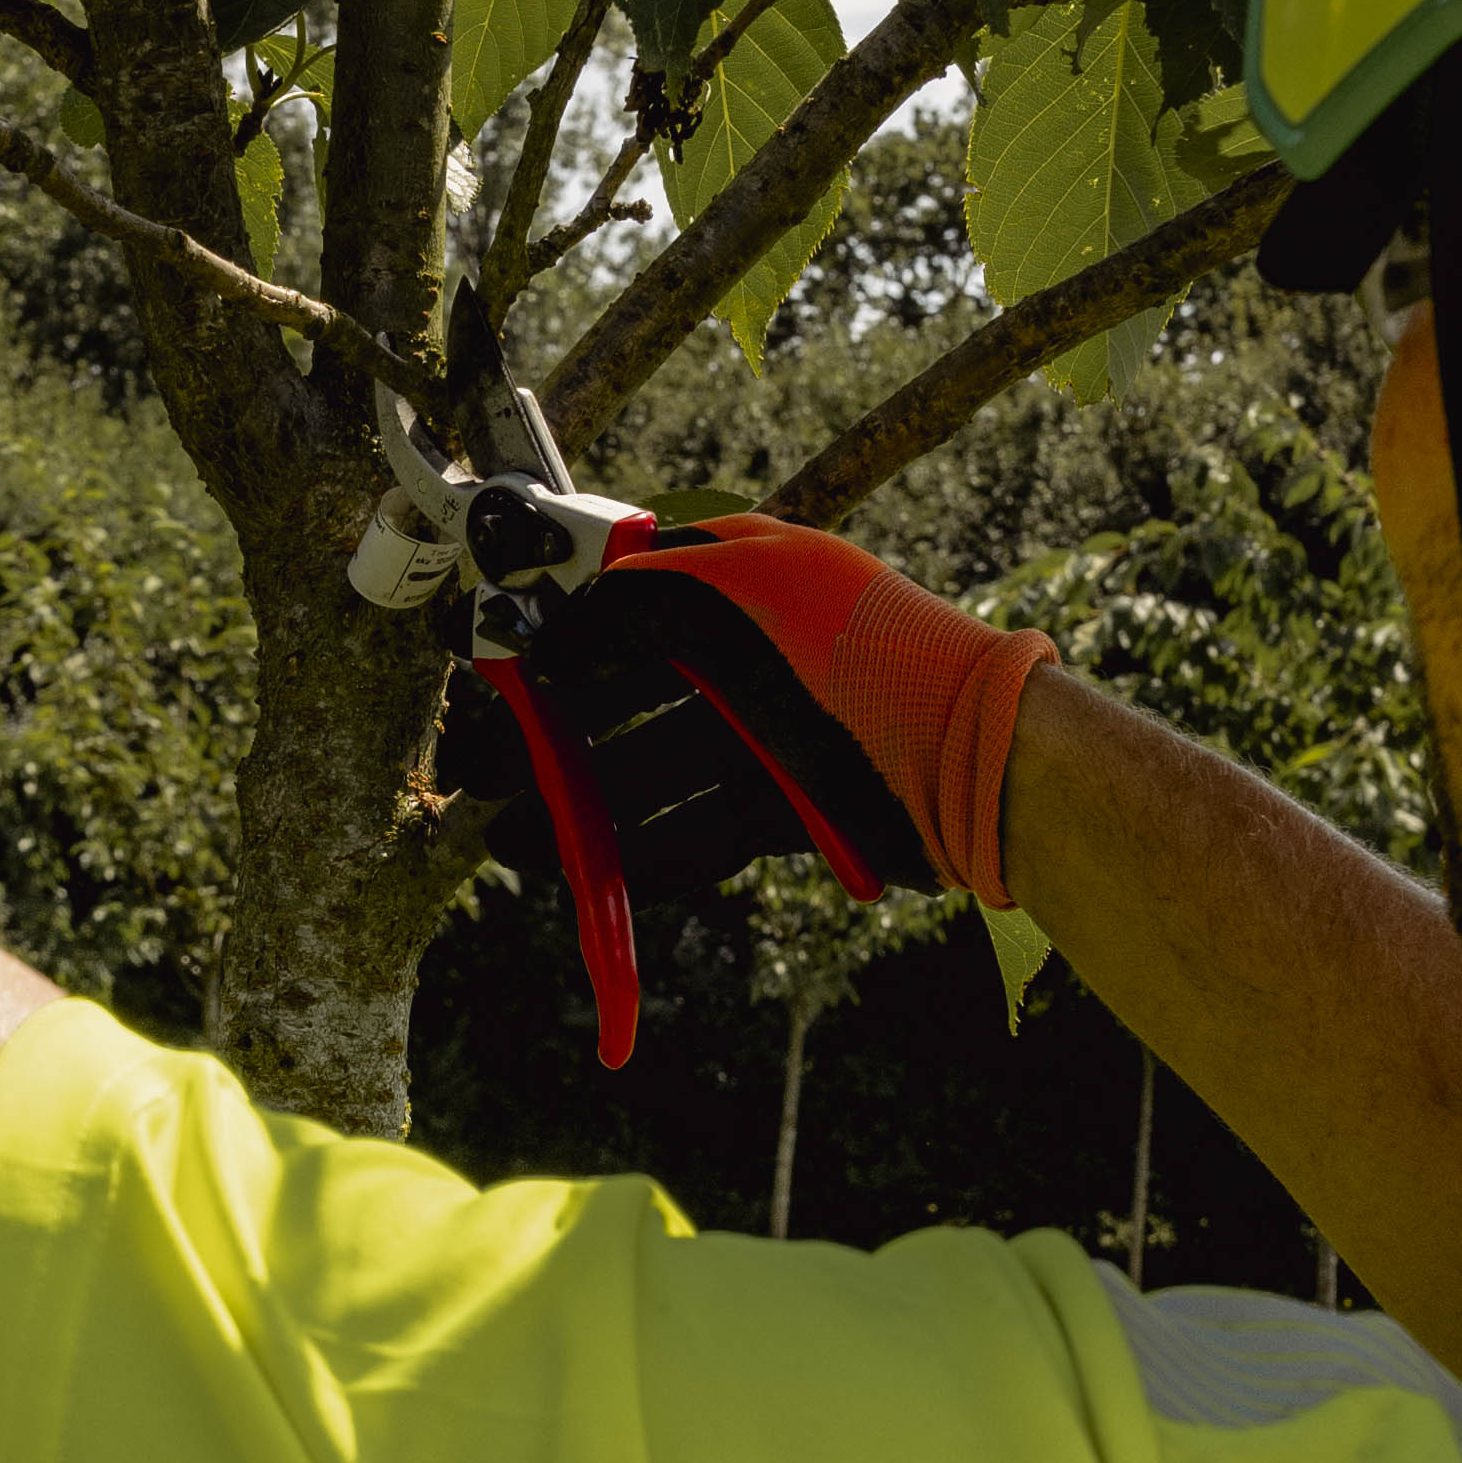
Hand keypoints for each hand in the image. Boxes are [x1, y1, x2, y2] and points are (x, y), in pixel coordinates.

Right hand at [468, 513, 1055, 1069]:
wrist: (978, 766)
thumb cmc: (870, 657)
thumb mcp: (750, 589)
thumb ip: (646, 588)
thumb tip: (556, 610)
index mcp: (741, 583)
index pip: (623, 601)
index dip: (553, 634)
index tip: (495, 673)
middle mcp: (749, 654)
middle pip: (625, 694)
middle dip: (553, 734)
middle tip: (483, 772)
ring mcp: (768, 733)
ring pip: (652, 768)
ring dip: (582, 805)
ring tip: (511, 838)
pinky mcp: (788, 805)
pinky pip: (699, 830)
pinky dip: (646, 855)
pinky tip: (592, 879)